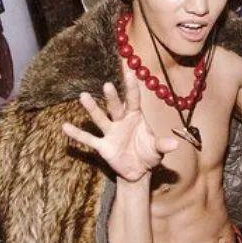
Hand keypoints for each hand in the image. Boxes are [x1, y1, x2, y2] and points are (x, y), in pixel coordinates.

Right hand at [62, 66, 178, 181]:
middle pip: (116, 107)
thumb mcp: (158, 150)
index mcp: (136, 118)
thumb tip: (176, 143)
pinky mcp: (103, 146)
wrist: (138, 171)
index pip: (134, 99)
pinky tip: (65, 127)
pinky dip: (77, 134)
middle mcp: (121, 122)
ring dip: (92, 109)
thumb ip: (163, 145)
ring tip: (83, 96)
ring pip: (100, 119)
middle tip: (107, 85)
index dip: (132, 86)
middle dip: (112, 97)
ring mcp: (111, 133)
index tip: (129, 70)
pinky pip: (89, 139)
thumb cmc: (149, 155)